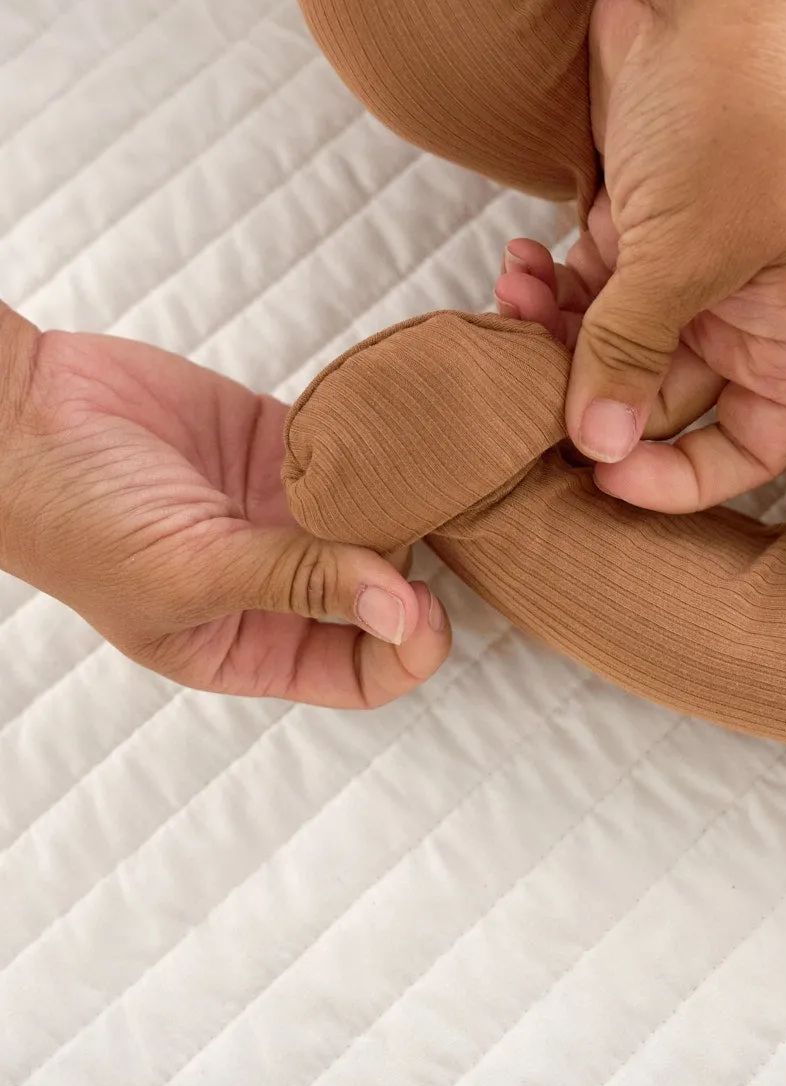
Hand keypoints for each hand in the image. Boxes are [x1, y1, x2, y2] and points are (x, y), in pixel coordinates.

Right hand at [0, 307, 449, 706]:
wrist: (19, 414)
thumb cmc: (72, 517)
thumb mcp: (188, 572)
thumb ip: (300, 585)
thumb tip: (402, 611)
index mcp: (250, 644)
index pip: (361, 671)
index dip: (407, 651)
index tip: (428, 612)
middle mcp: (280, 584)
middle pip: (388, 592)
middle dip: (423, 570)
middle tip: (443, 530)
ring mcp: (289, 513)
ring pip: (386, 517)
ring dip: (413, 502)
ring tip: (426, 481)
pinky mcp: (290, 445)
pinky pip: (363, 453)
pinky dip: (386, 447)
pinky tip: (394, 438)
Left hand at [552, 0, 785, 513]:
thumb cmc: (734, 118)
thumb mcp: (683, 256)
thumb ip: (632, 355)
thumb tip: (598, 449)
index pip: (756, 442)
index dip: (688, 478)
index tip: (610, 478)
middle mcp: (745, 306)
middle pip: (668, 399)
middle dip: (594, 397)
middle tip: (524, 387)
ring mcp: (689, 262)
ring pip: (615, 344)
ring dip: (558, 338)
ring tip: (514, 301)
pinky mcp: (638, 219)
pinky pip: (590, 288)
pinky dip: (552, 286)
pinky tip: (522, 261)